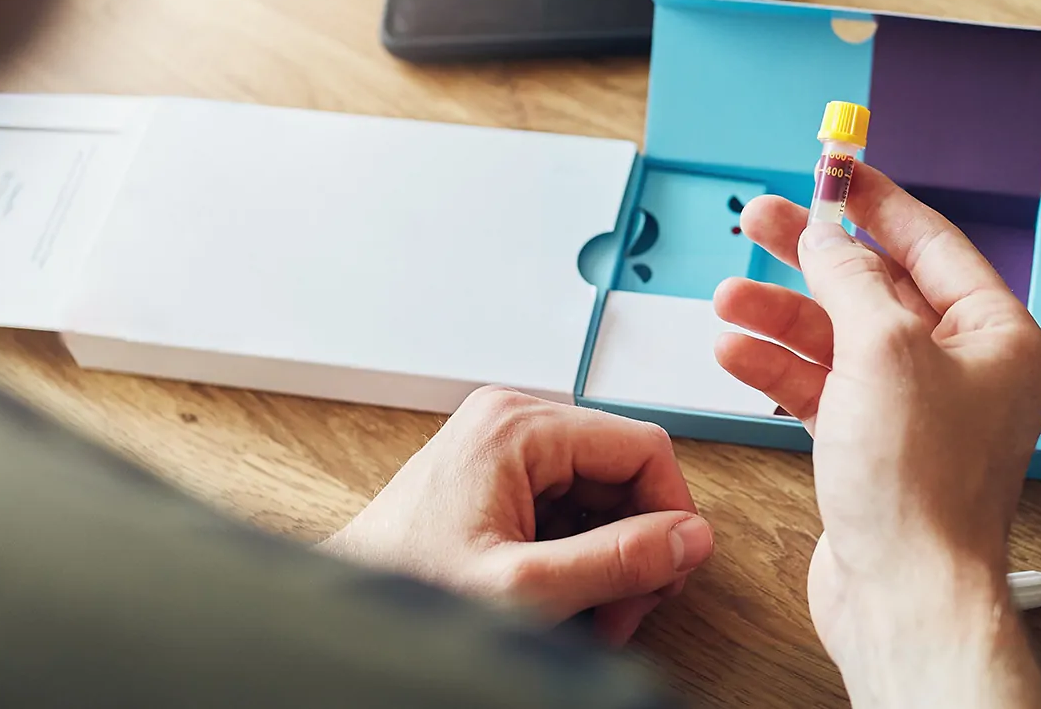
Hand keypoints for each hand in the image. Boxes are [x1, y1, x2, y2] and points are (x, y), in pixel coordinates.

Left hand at [319, 386, 713, 645]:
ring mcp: (506, 449)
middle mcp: (513, 422)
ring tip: (597, 615)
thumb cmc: (408, 592)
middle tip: (629, 607)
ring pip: (604, 495)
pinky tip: (570, 599)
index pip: (643, 448)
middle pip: (626, 472)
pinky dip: (584, 556)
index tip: (671, 570)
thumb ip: (617, 560)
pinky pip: (573, 508)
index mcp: (517, 426)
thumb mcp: (527, 588)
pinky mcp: (500, 479)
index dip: (672, 512)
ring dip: (614, 557)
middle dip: (639, 544)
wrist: (349, 618)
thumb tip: (691, 538)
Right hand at [713, 164, 1040, 706]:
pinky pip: (821, 387)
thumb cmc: (921, 486)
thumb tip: (827, 234)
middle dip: (811, 256)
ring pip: (839, 338)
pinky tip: (736, 352)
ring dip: (781, 316)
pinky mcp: (873, 448)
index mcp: (997, 336)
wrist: (904, 593)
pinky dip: (778, 367)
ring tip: (728, 298)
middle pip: (876, 287)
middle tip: (757, 220)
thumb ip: (849, 278)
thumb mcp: (881, 349)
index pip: (931, 244)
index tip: (833, 169)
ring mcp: (915, 410)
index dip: (875, 202)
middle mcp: (963, 369)